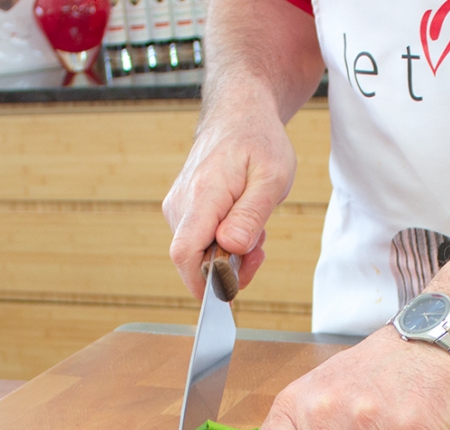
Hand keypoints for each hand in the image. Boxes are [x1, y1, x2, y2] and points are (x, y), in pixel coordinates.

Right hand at [162, 98, 295, 298]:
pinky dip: (224, 244)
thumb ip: (251, 215)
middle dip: (229, 269)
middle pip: (194, 260)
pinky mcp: (182, 211)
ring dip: (230, 255)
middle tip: (259, 251)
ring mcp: (178, 207)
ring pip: (199, 253)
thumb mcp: (271, 178)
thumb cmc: (258, 143)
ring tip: (255, 229)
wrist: (239, 115)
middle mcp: (181, 203)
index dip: (202, 282)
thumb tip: (230, 246)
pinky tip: (242, 225)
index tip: (226, 294)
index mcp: (202, 195)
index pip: (184, 252)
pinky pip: (199, 242)